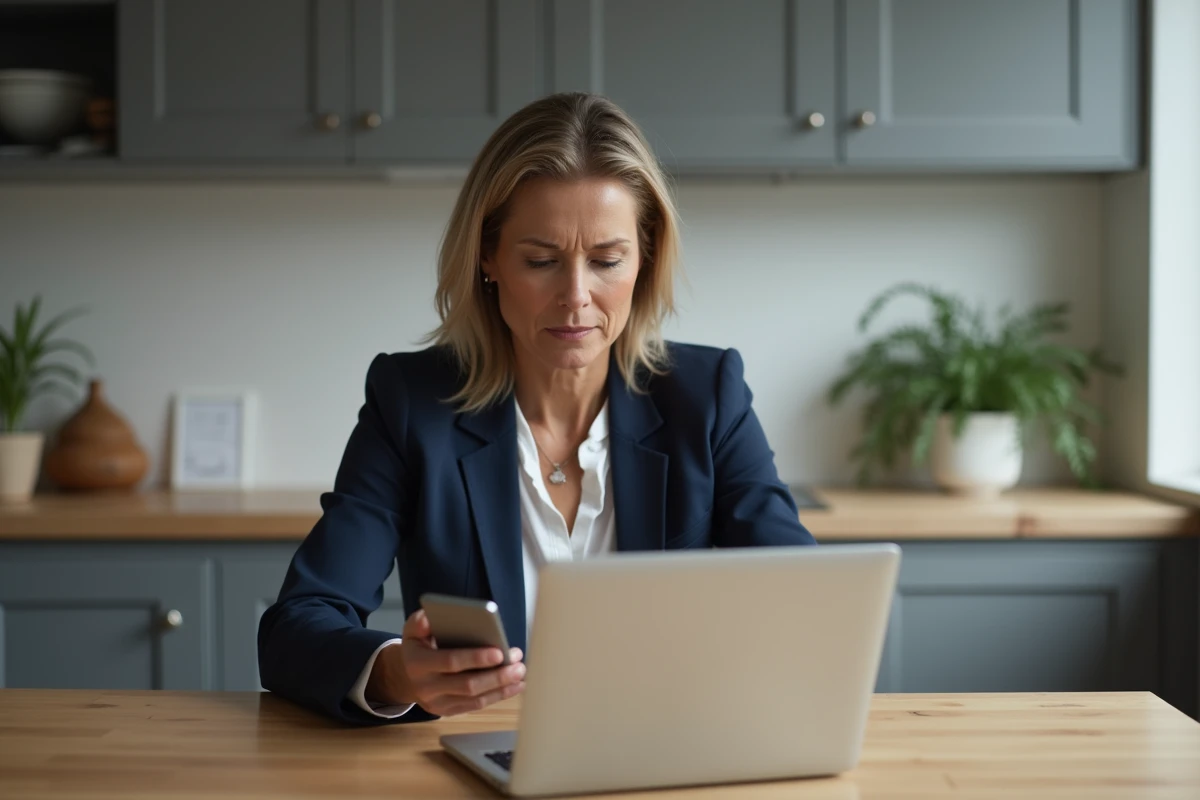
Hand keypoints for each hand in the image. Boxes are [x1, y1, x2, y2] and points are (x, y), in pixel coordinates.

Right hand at [365, 609, 525, 716]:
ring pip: (475, 698)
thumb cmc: (418, 647)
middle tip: (518, 664)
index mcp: (418, 663)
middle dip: (496, 675)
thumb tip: (430, 619)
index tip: (499, 651)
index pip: (450, 662)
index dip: (475, 658)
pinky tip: (515, 686)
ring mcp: (437, 703)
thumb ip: (420, 622)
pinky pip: (476, 706)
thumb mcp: (412, 630)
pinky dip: (498, 696)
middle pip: (467, 685)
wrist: (406, 676)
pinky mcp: (448, 711)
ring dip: (502, 687)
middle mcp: (426, 687)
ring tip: (520, 673)